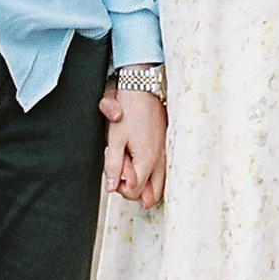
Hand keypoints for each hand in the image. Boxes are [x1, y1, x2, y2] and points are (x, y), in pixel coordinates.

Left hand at [101, 81, 166, 207]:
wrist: (143, 86)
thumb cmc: (128, 109)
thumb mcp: (114, 139)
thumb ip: (112, 165)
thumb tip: (112, 187)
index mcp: (147, 160)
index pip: (135, 192)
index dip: (121, 188)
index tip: (114, 174)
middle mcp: (160, 159)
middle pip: (154, 193)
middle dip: (136, 190)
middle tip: (122, 176)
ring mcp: (165, 151)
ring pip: (160, 181)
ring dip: (146, 182)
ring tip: (130, 167)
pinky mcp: (166, 143)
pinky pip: (163, 169)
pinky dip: (153, 172)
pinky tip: (141, 162)